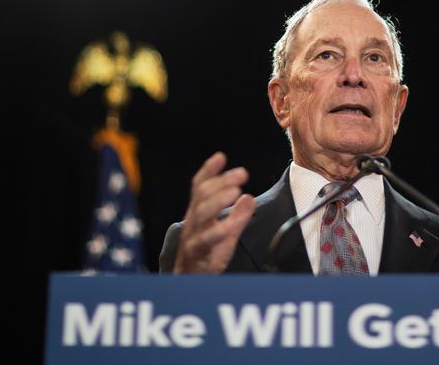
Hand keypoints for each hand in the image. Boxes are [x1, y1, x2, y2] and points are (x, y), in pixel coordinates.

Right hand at [174, 152, 255, 273]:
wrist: (189, 282)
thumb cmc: (207, 254)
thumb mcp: (225, 232)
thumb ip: (236, 215)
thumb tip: (249, 197)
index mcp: (198, 213)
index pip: (200, 187)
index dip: (209, 171)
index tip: (220, 156)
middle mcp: (193, 221)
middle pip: (202, 194)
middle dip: (222, 181)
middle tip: (242, 173)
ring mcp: (193, 236)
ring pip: (200, 214)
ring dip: (218, 200)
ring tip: (237, 192)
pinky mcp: (196, 254)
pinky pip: (205, 241)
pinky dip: (218, 231)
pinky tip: (231, 225)